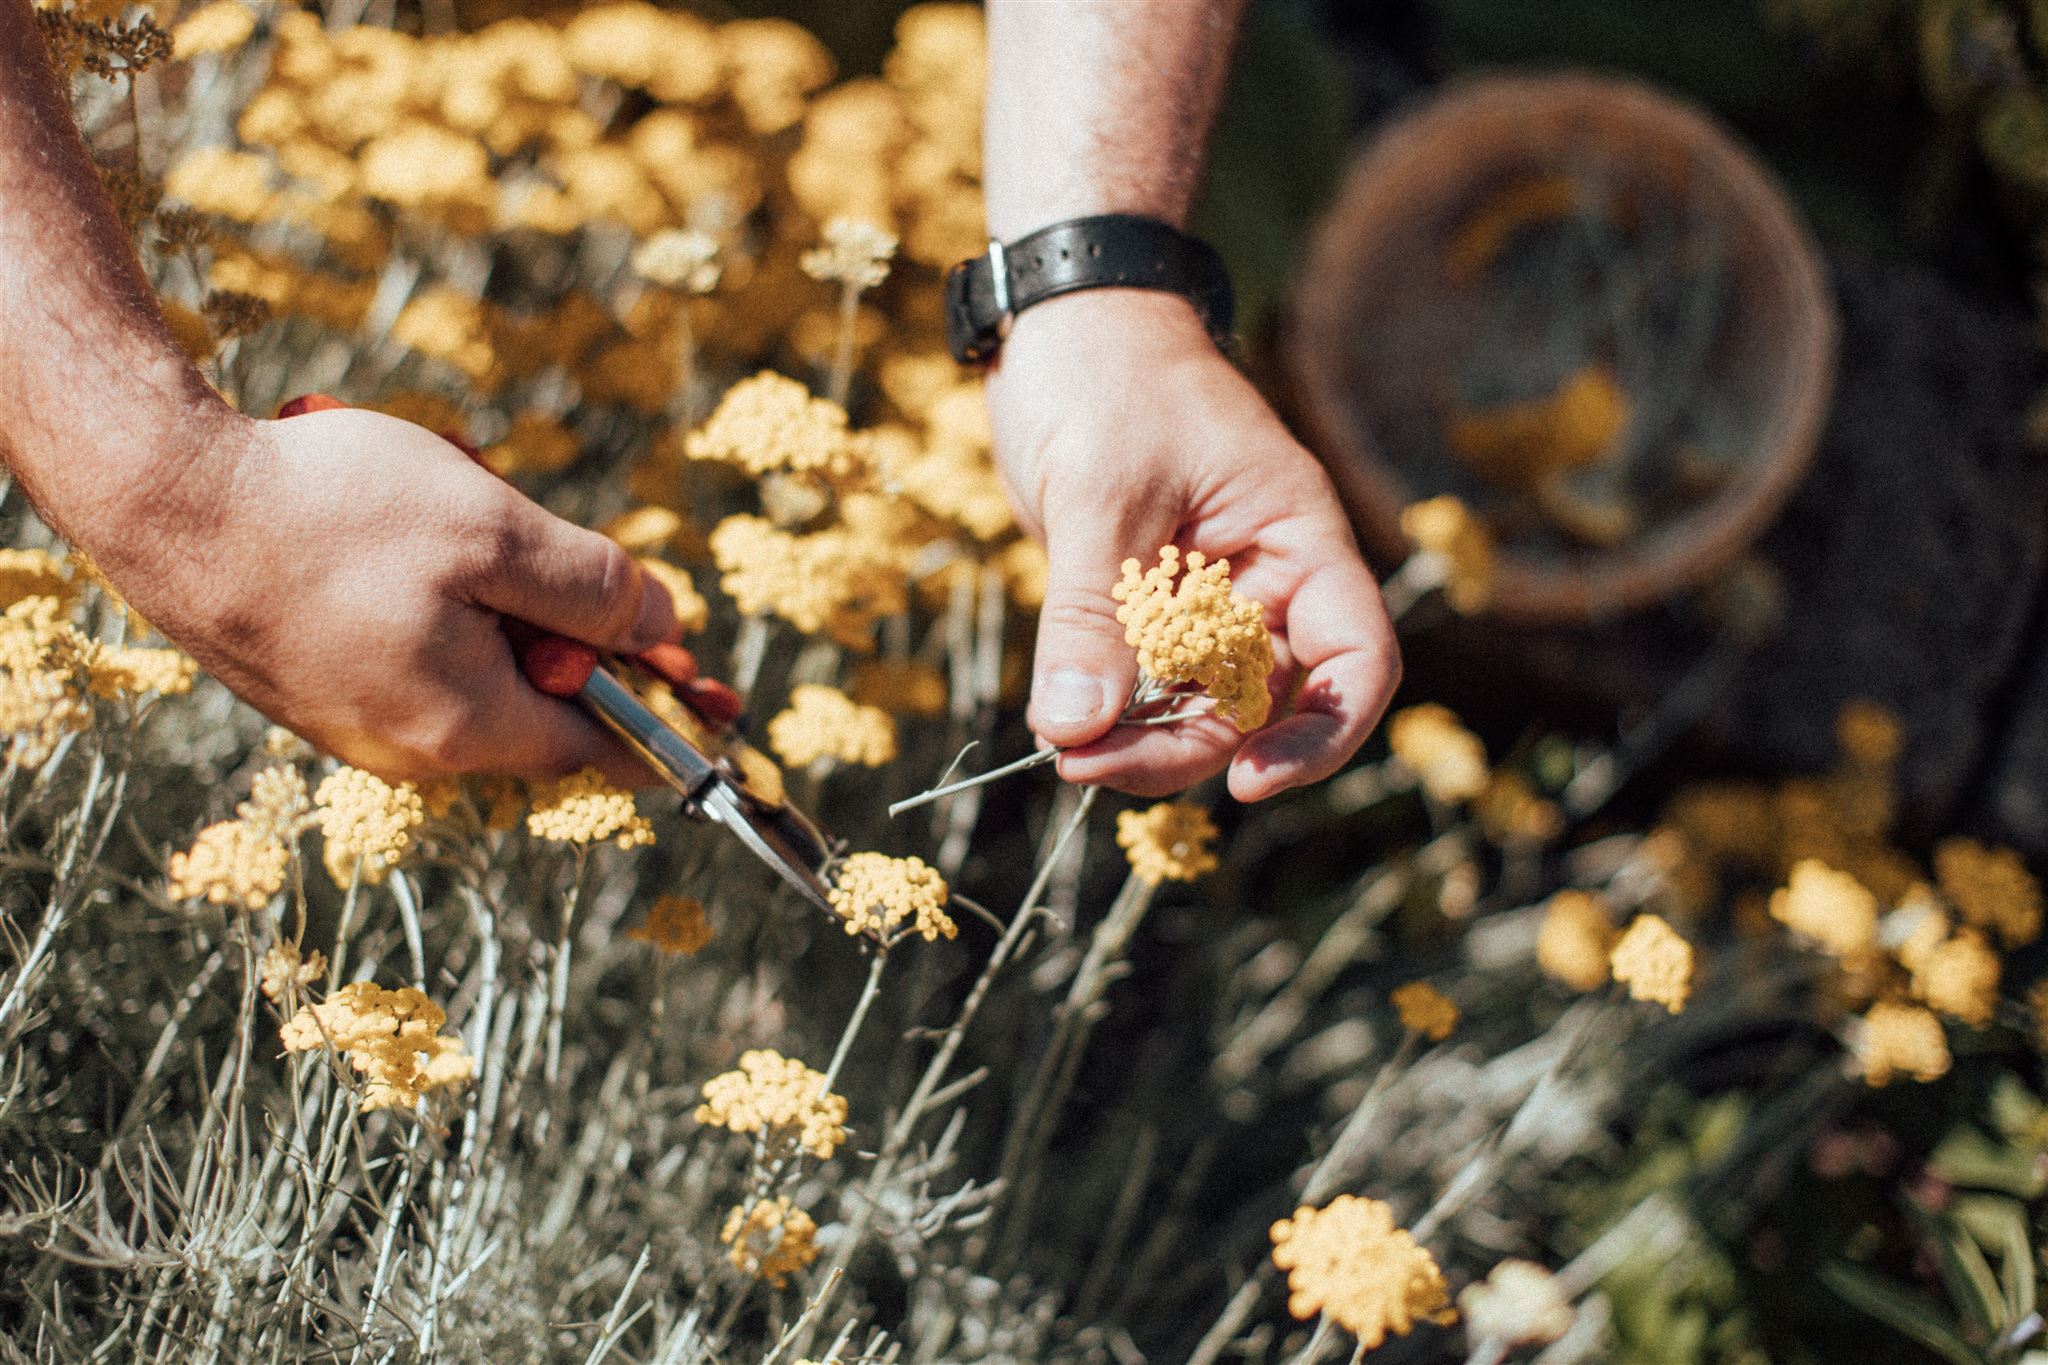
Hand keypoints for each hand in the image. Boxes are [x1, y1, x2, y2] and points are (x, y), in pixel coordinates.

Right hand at [89, 405, 675, 784]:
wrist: (163, 495)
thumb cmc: (334, 513)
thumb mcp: (498, 533)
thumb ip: (597, 589)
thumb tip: (669, 629)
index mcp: (469, 731)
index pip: (602, 746)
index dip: (657, 702)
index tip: (700, 675)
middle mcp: (411, 751)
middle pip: (538, 697)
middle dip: (553, 620)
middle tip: (516, 531)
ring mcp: (356, 723)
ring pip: (474, 661)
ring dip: (484, 590)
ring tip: (430, 513)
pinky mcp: (316, 686)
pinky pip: (413, 647)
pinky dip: (426, 592)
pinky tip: (383, 527)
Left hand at [986, 289, 1399, 800]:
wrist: (1058, 318)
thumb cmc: (1106, 376)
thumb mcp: (1101, 493)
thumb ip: (1091, 614)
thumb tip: (1075, 730)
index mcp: (1298, 540)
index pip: (1355, 657)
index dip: (1322, 734)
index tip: (1249, 782)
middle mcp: (1264, 581)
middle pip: (1261, 706)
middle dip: (1187, 750)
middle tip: (1090, 767)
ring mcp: (1202, 598)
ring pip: (1196, 706)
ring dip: (1139, 742)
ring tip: (1064, 751)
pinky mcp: (1142, 606)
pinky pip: (1143, 683)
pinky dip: (1108, 711)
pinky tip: (1062, 723)